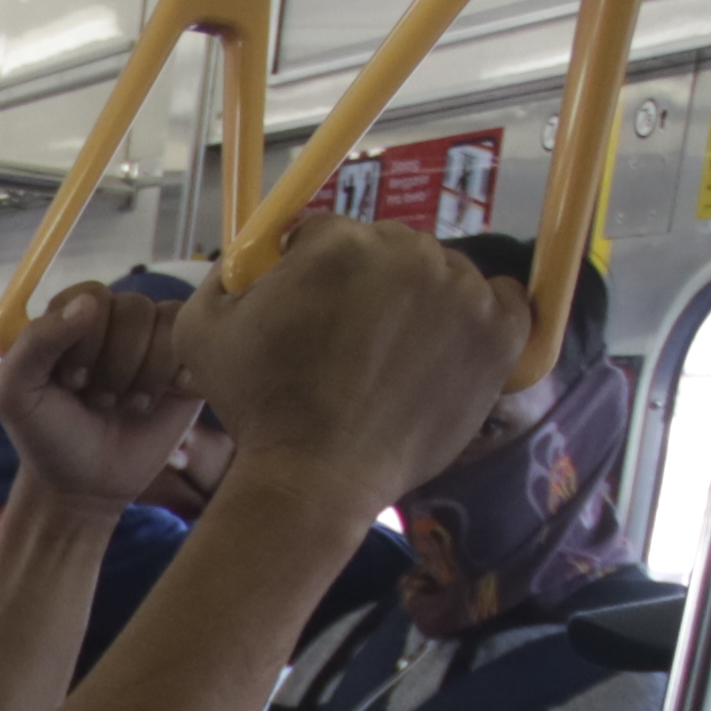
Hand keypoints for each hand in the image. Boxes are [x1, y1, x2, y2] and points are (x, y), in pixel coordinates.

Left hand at [0, 282, 197, 509]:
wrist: (85, 485)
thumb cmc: (46, 436)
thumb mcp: (14, 392)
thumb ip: (35, 342)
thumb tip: (87, 303)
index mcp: (71, 316)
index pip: (92, 296)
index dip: (85, 340)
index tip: (71, 382)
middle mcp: (114, 321)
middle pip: (134, 308)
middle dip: (114, 364)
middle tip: (99, 401)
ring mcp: (153, 341)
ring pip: (167, 324)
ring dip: (144, 374)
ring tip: (126, 405)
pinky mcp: (185, 365)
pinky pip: (194, 343)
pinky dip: (176, 374)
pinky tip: (163, 398)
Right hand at [185, 219, 540, 517]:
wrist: (318, 477)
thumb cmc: (259, 408)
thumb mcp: (203, 330)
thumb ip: (225, 274)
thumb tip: (250, 253)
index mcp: (338, 243)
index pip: (332, 233)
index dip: (315, 272)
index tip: (313, 312)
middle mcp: (407, 253)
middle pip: (391, 247)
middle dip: (370, 284)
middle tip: (351, 341)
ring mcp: (460, 292)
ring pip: (444, 272)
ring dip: (424, 301)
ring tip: (395, 357)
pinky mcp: (499, 333)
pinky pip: (508, 298)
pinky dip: (486, 315)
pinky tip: (455, 344)